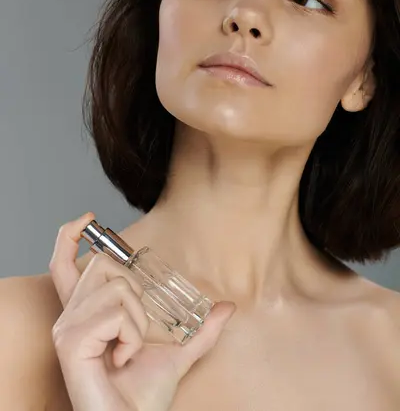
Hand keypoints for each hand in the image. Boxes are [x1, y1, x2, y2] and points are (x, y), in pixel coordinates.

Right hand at [49, 212, 235, 410]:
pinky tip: (123, 357)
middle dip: (134, 291)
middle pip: (103, 264)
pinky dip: (132, 335)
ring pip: (117, 287)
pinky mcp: (70, 342)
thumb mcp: (178, 353)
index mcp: (85, 313)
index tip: (89, 219)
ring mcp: (68, 328)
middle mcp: (70, 316)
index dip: (69, 236)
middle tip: (133, 330)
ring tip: (129, 348)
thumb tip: (227, 308)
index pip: (63, 264)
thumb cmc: (143, 395)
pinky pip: (116, 314)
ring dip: (137, 320)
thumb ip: (200, 330)